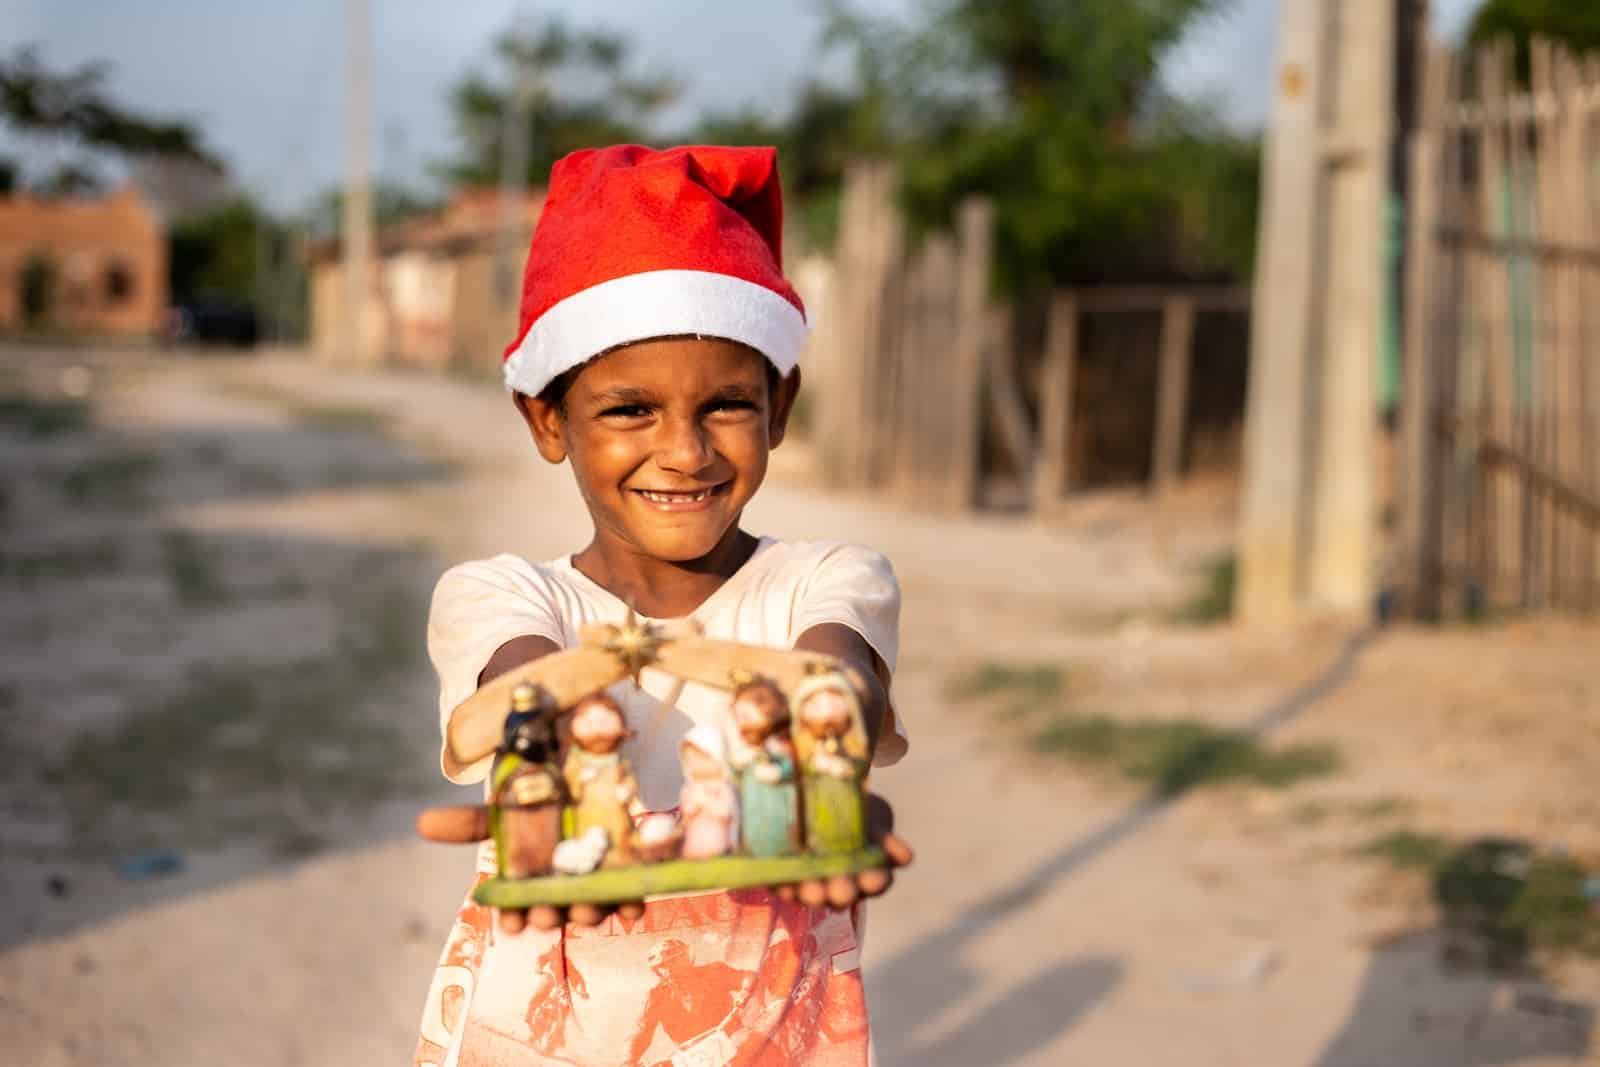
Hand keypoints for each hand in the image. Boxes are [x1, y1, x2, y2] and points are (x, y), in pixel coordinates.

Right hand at [415, 805, 645, 934]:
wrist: (588, 768)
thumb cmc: (543, 798)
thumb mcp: (508, 805)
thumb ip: (473, 820)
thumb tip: (422, 823)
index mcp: (530, 876)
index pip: (517, 905)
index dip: (513, 917)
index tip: (510, 926)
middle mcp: (564, 882)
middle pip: (556, 907)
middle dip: (549, 914)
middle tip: (545, 914)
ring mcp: (600, 877)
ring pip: (593, 903)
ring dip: (588, 910)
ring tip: (584, 907)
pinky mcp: (633, 868)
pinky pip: (635, 889)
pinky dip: (633, 898)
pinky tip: (632, 904)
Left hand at [772, 792, 913, 910]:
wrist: (825, 805)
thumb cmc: (857, 818)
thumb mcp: (874, 823)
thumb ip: (886, 841)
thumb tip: (905, 858)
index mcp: (867, 875)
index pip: (875, 882)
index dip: (874, 882)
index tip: (873, 877)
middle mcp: (840, 886)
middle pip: (841, 895)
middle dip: (840, 892)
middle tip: (840, 888)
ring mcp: (813, 885)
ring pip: (811, 894)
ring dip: (809, 893)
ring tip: (808, 887)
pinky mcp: (786, 878)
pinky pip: (783, 884)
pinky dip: (781, 883)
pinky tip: (781, 877)